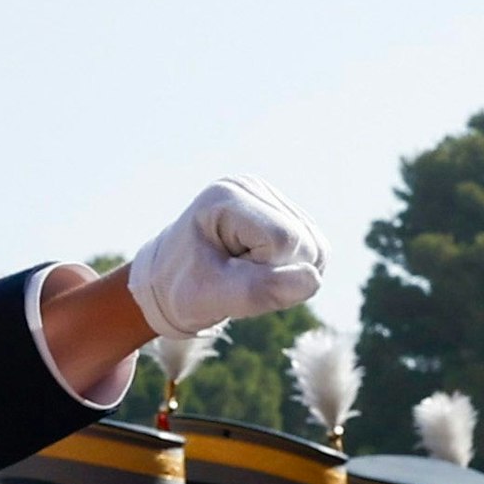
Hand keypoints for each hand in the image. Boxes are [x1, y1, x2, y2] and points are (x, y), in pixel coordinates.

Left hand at [127, 175, 325, 338]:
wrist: (167, 282)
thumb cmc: (181, 290)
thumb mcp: (209, 296)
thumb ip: (258, 290)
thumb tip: (312, 280)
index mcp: (228, 196)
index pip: (282, 240)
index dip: (266, 272)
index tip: (226, 276)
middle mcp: (252, 187)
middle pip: (304, 243)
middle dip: (275, 273)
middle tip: (232, 277)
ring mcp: (270, 197)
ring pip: (316, 248)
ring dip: (284, 274)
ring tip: (242, 273)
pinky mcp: (285, 214)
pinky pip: (316, 251)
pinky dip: (291, 271)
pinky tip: (257, 269)